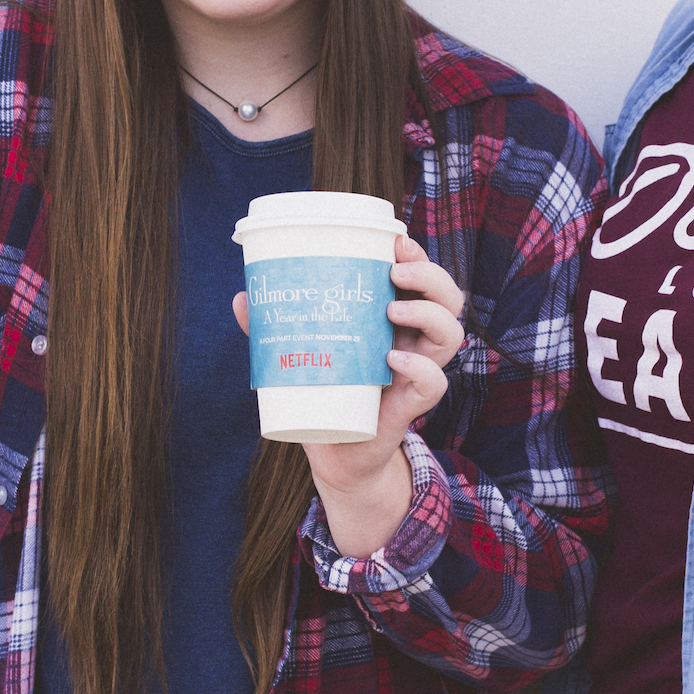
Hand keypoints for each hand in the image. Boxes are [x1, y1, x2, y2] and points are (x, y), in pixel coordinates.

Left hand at [234, 233, 465, 550]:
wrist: (335, 451)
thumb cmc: (326, 389)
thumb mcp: (300, 351)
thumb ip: (273, 326)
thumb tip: (241, 297)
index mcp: (394, 318)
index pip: (422, 278)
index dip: (417, 255)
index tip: (396, 241)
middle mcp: (414, 340)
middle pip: (447, 298)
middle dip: (430, 275)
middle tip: (395, 272)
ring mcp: (417, 371)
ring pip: (451, 334)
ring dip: (428, 313)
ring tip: (392, 309)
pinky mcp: (411, 405)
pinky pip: (434, 383)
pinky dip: (420, 368)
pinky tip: (394, 358)